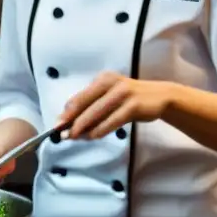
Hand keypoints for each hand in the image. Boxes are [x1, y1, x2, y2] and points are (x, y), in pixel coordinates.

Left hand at [59, 72, 173, 140]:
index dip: (66, 112)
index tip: (56, 125)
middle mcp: (110, 83)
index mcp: (102, 80)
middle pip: (84, 104)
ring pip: (96, 113)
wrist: (160, 96)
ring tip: (75, 137)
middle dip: (71, 120)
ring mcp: (122, 93)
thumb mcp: (110, 96)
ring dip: (84, 127)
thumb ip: (92, 105)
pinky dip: (100, 130)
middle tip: (62, 134)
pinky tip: (92, 137)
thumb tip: (69, 119)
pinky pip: (112, 120)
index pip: (79, 97)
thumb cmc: (129, 98)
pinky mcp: (133, 106)